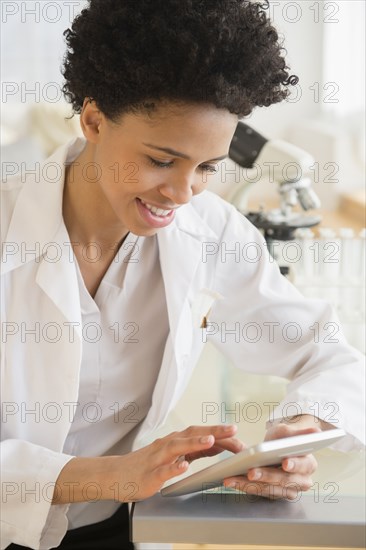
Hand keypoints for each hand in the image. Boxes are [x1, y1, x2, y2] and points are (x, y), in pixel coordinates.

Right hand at [109, 424, 243, 501]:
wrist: (115, 475)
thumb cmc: (146, 465)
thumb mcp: (173, 456)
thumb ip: (194, 451)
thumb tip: (217, 445)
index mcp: (175, 442)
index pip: (200, 433)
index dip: (219, 433)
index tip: (237, 434)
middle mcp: (167, 445)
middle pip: (192, 434)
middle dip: (213, 431)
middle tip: (233, 430)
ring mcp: (157, 459)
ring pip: (177, 447)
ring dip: (195, 443)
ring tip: (211, 440)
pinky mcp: (149, 475)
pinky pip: (162, 471)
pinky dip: (173, 467)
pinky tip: (183, 466)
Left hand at [223, 418, 319, 499]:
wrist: (273, 448)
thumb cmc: (282, 439)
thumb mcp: (287, 431)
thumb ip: (299, 433)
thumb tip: (316, 431)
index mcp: (309, 464)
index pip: (303, 465)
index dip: (294, 465)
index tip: (285, 463)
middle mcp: (302, 481)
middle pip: (284, 480)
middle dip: (266, 476)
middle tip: (251, 472)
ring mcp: (288, 490)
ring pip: (270, 490)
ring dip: (250, 485)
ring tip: (234, 478)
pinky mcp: (274, 495)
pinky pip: (259, 492)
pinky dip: (244, 486)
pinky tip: (232, 480)